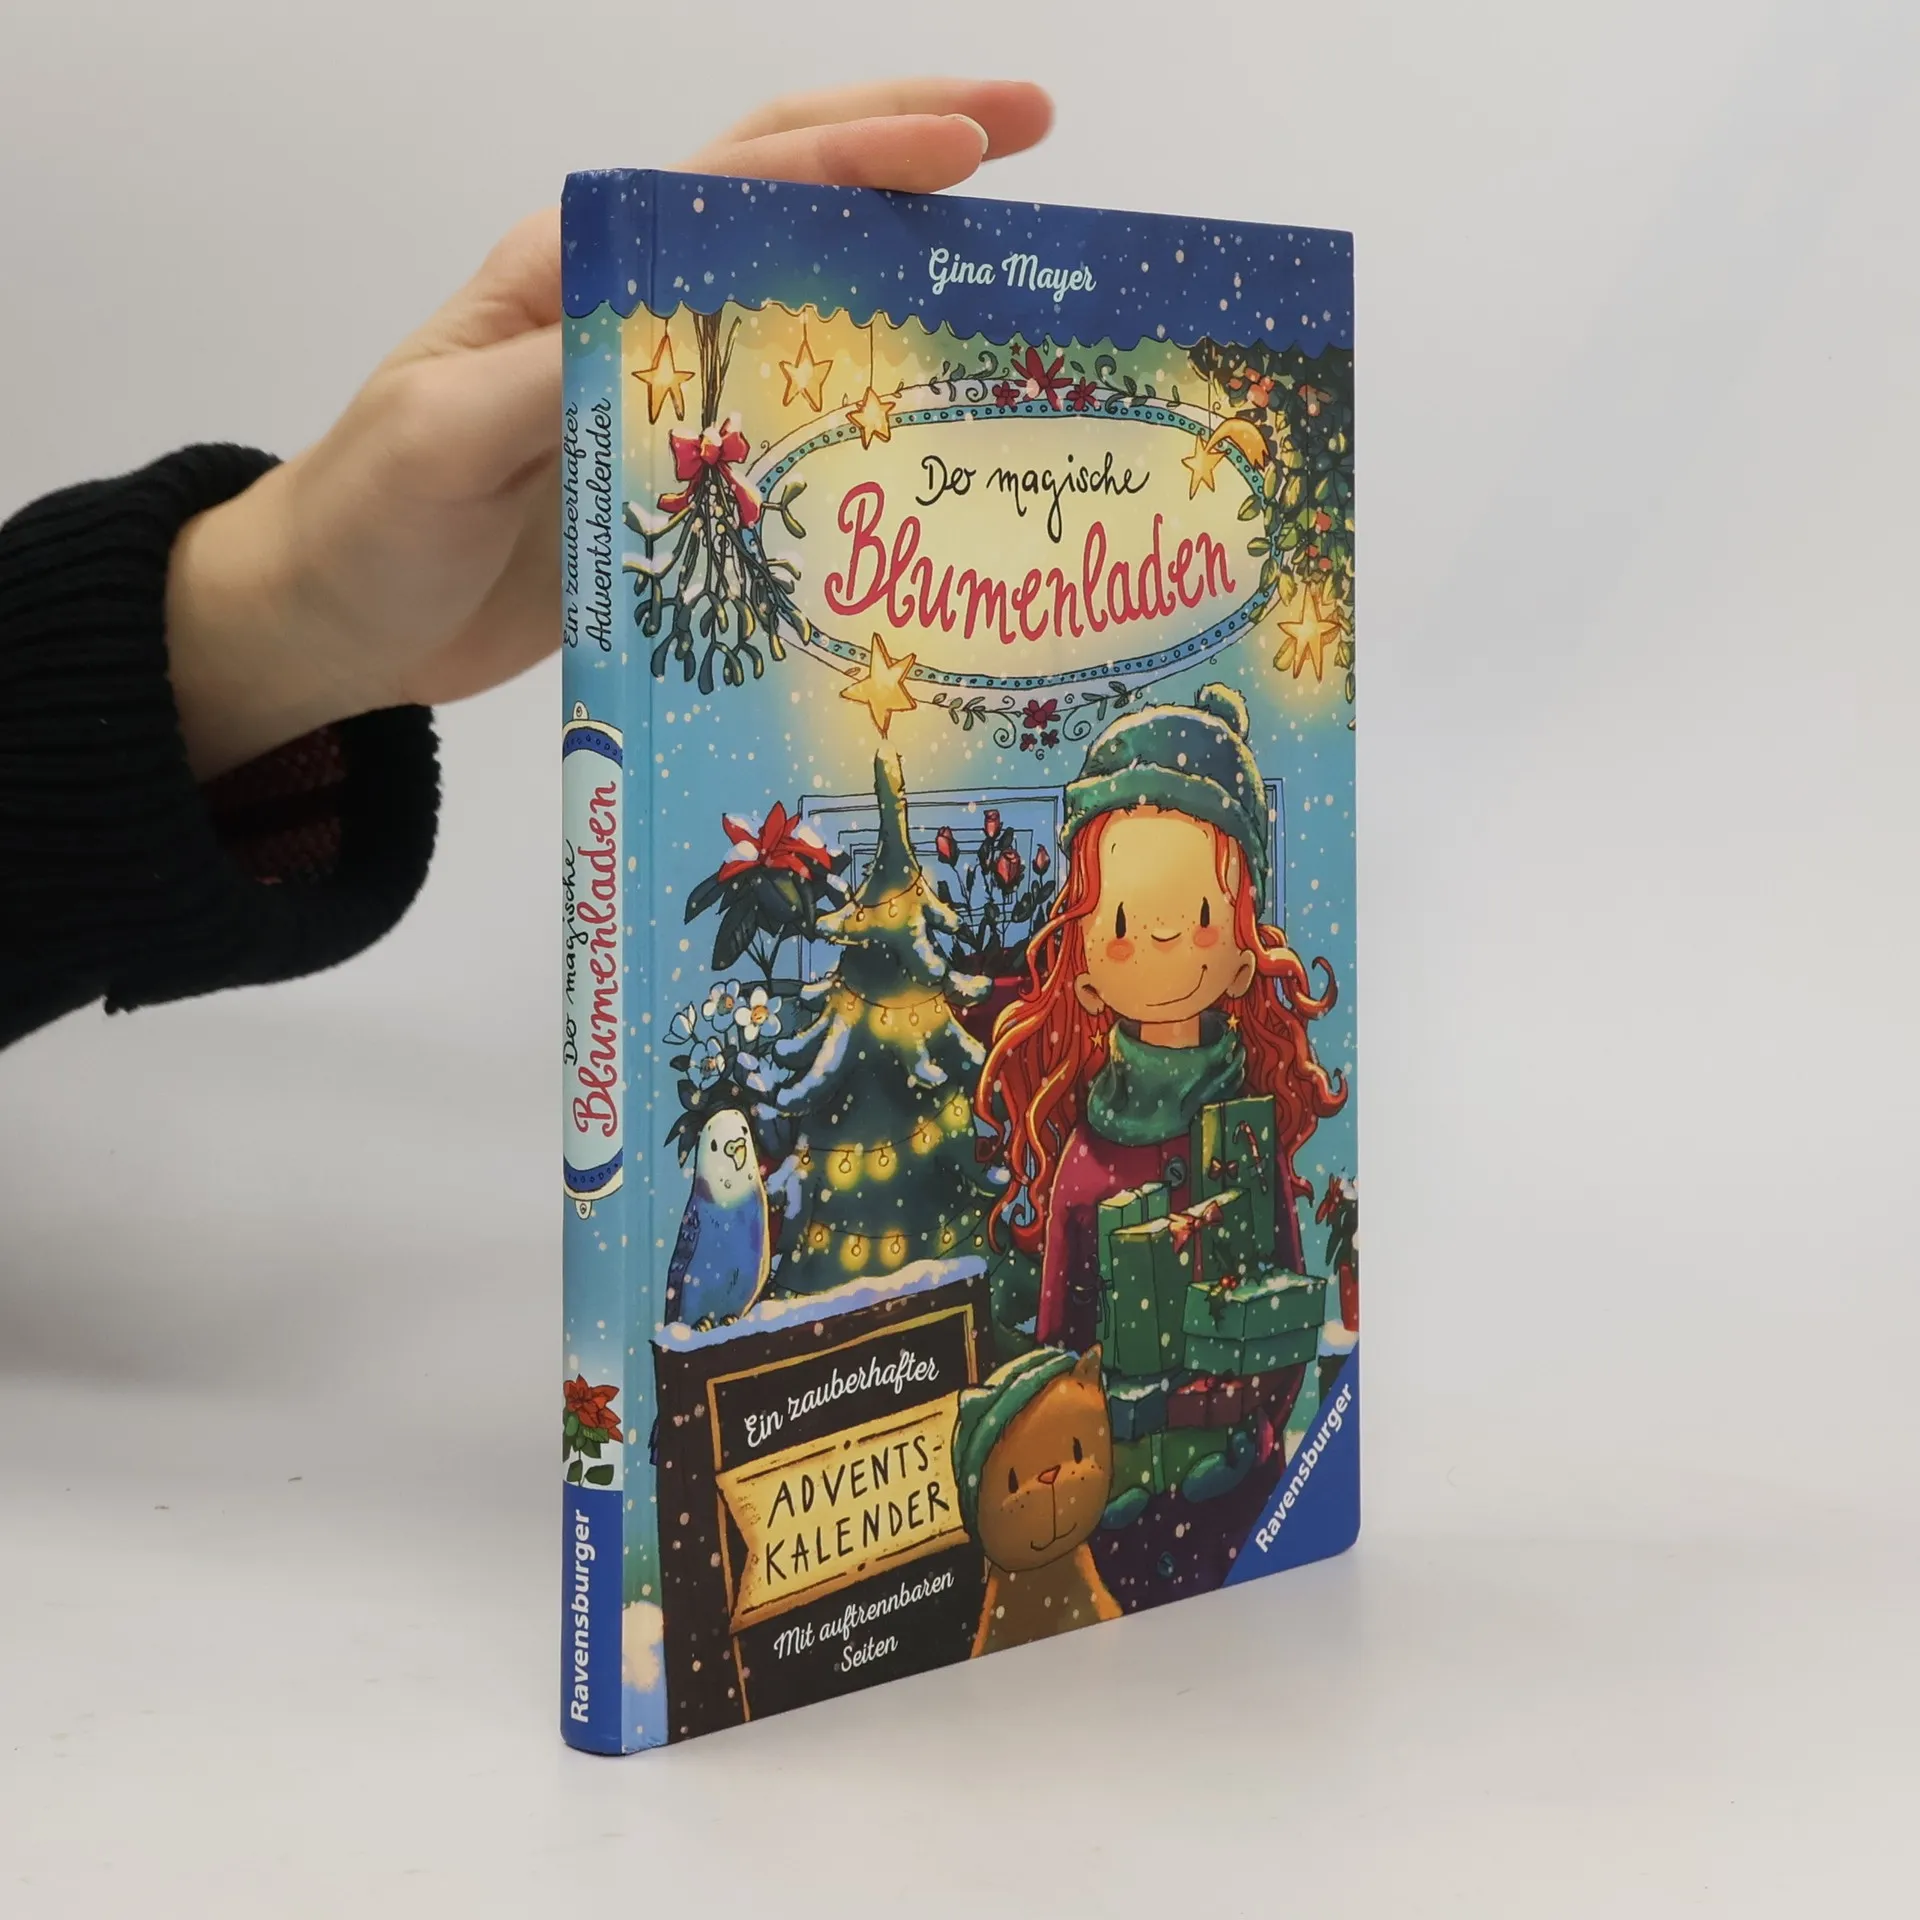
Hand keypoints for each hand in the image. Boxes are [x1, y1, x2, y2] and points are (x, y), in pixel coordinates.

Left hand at [165, 79, 1052, 779]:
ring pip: (804, 305)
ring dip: (905, 275)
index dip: (861, 150)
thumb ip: (556, 372)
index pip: (738, 178)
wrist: (333, 624)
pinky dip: (865, 409)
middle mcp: (633, 311)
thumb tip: (681, 330)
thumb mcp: (441, 437)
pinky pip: (789, 425)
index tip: (976, 141)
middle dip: (908, 156)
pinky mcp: (675, 476)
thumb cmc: (366, 521)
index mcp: (575, 270)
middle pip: (787, 202)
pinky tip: (931, 430)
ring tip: (1013, 277)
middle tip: (1032, 138)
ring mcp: (661, 395)